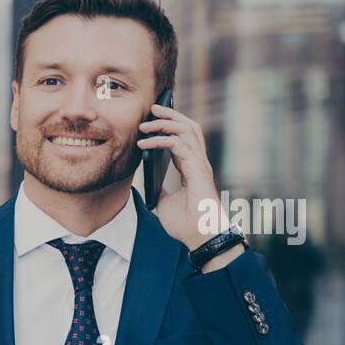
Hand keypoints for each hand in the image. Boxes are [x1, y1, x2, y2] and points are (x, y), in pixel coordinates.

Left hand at [137, 102, 225, 250]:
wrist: (199, 236)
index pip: (183, 138)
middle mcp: (198, 162)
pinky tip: (144, 143)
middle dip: (171, 115)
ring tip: (145, 123)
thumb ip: (159, 188)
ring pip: (186, 130)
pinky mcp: (197, 170)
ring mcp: (200, 164)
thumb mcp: (165, 202)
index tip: (153, 120)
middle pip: (189, 127)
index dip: (170, 126)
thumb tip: (148, 181)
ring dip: (165, 123)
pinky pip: (178, 145)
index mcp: (192, 167)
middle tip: (153, 108)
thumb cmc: (187, 223)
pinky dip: (160, 140)